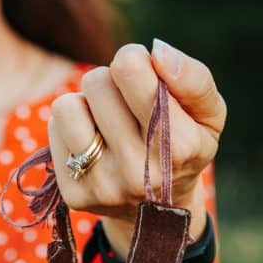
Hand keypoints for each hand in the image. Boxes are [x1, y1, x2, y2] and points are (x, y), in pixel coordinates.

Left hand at [46, 40, 226, 256]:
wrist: (162, 211)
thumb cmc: (185, 146)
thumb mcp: (208, 114)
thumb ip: (194, 79)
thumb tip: (158, 51)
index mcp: (178, 146)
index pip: (128, 70)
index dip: (133, 58)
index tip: (144, 72)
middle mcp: (138, 171)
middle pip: (96, 82)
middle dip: (111, 82)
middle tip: (128, 103)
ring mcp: (103, 186)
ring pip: (67, 105)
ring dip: (87, 104)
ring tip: (107, 121)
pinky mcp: (74, 195)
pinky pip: (54, 129)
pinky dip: (72, 126)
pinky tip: (94, 141)